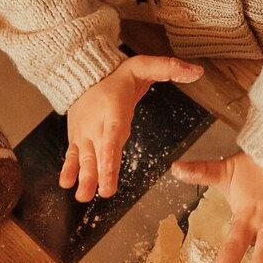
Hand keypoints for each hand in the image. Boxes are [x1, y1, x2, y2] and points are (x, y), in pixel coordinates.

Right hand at [61, 55, 202, 200]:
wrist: (83, 73)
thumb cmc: (117, 76)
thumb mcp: (144, 66)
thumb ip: (168, 68)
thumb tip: (196, 71)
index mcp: (114, 110)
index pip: (113, 134)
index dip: (111, 154)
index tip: (110, 172)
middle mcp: (97, 124)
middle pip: (98, 152)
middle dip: (98, 173)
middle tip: (102, 193)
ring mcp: (84, 133)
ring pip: (83, 157)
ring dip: (83, 177)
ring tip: (82, 196)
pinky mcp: (76, 138)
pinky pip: (71, 155)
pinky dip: (68, 169)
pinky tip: (66, 184)